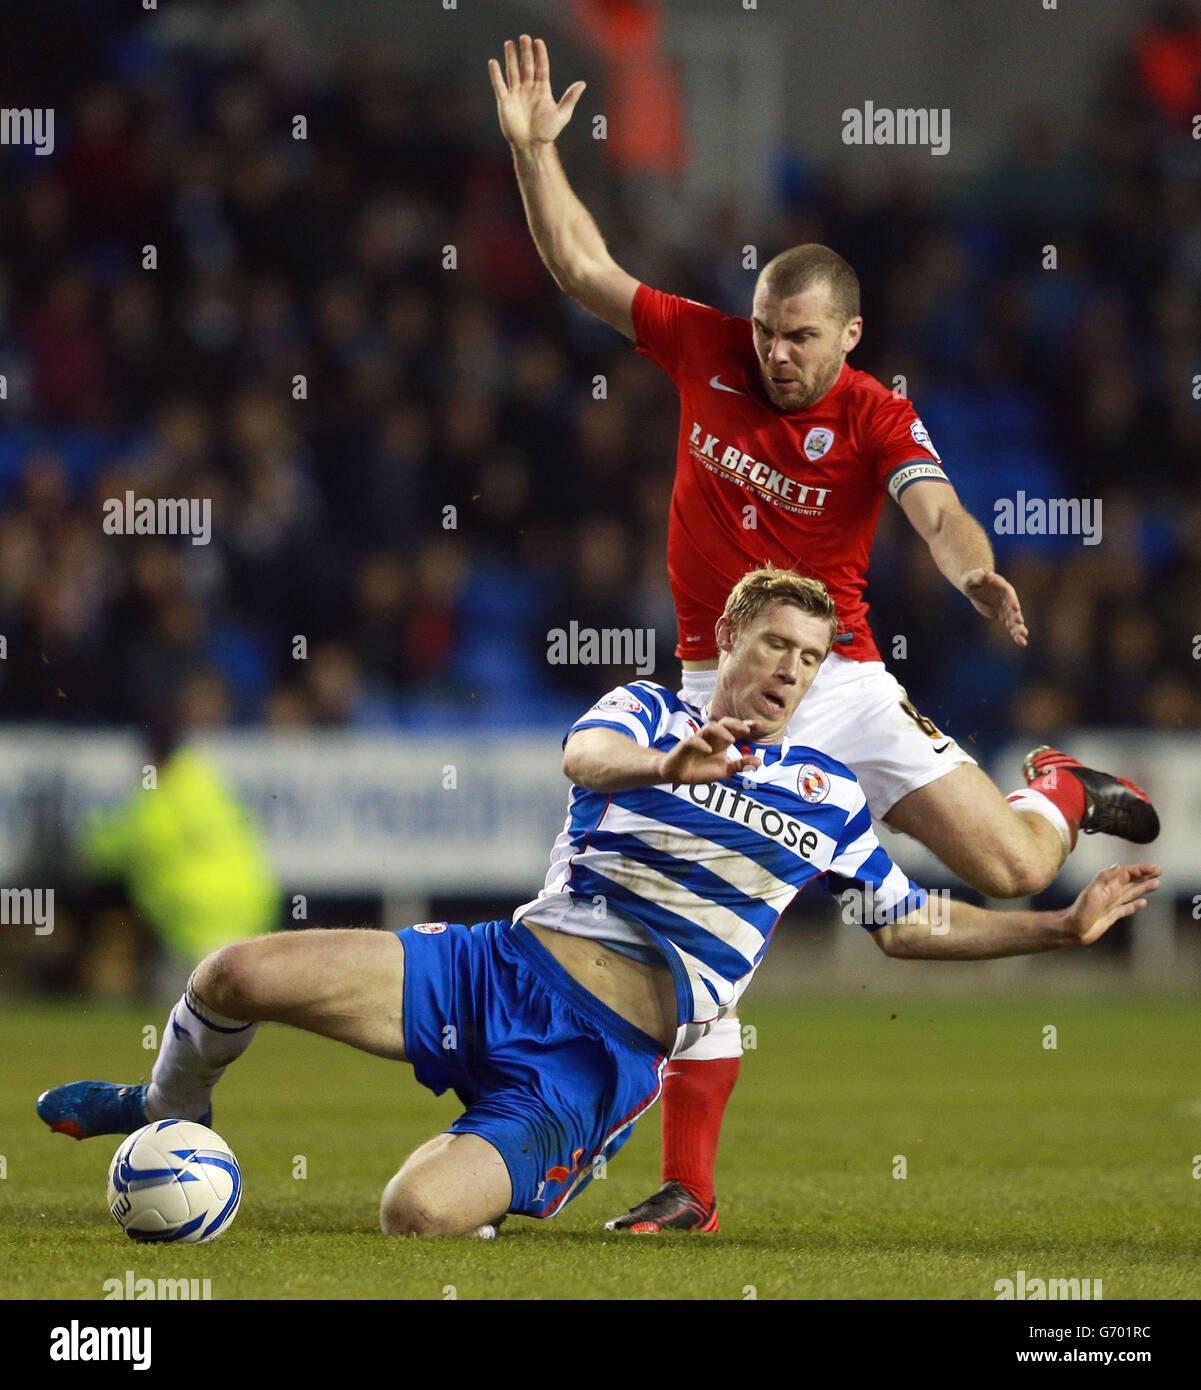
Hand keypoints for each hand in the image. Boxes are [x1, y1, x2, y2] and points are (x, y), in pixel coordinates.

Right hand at [488, 34, 585, 148]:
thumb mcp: (562, 115)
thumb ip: (570, 98)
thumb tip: (583, 83)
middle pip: (527, 66)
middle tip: (524, 37)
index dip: (540, 55)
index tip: (538, 42)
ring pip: (513, 71)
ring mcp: (516, 94)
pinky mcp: (505, 101)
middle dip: (526, 52)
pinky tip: (493, 62)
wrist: (531, 146)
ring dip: (511, 58)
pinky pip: (500, 85)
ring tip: (509, 44)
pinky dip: (496, 75)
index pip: (542, 67)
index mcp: (542, 89)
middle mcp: (529, 88)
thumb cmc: (547, 132)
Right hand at [659, 718, 761, 785]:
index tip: (759, 725)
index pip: (735, 730)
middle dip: (735, 724)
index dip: (746, 725)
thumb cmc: (700, 771)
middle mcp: (711, 738)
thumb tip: (760, 761)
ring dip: (722, 731)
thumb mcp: (724, 771)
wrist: (677, 775)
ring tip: (731, 740)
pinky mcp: (685, 745)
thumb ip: (740, 765)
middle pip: (724, 722)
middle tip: (747, 729)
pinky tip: (709, 750)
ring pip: (710, 727)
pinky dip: (702, 743)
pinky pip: (694, 740)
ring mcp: (698, 739)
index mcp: (721, 742)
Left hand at [961, 568, 1027, 645]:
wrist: (975, 585)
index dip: (1012, 601)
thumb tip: (985, 574)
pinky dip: (1015, 633)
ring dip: (1018, 629)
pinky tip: (1021, 642)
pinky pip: (1010, 625)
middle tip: (1020, 624)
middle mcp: (1007, 598)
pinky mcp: (1003, 615)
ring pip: (1014, 620)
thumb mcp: (972, 577)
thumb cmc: (971, 579)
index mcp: (1002, 587)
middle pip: (1014, 608)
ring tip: (1023, 640)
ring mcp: (1007, 607)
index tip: (1016, 608)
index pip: (1009, 594)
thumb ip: (978, 576)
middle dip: (1017, 616)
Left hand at [1064, 863, 1160, 945]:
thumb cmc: (1080, 911)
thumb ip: (1104, 877)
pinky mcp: (1112, 916)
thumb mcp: (1091, 891)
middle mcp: (1111, 893)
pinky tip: (1144, 903)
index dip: (1141, 870)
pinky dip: (1136, 905)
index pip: (1127, 874)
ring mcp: (1112, 904)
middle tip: (1159, 871)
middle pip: (1132, 882)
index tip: (1154, 868)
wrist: (1072, 930)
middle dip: (1145, 876)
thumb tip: (1117, 865)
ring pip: (1132, 893)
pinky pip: (1127, 908)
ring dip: (1144, 888)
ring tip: (1157, 884)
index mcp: (1108, 886)